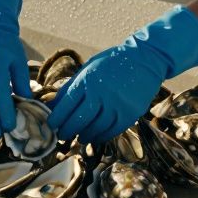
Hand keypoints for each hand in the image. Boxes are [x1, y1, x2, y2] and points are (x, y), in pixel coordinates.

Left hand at [47, 5, 197, 144]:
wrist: (145, 59)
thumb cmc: (112, 63)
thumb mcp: (88, 68)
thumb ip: (71, 87)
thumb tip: (53, 106)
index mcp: (88, 79)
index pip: (67, 104)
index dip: (56, 118)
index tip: (51, 125)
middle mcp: (101, 92)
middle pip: (79, 119)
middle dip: (67, 130)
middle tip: (62, 135)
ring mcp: (117, 104)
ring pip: (95, 128)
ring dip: (84, 136)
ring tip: (79, 137)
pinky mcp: (130, 113)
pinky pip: (112, 131)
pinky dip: (101, 136)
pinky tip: (95, 136)